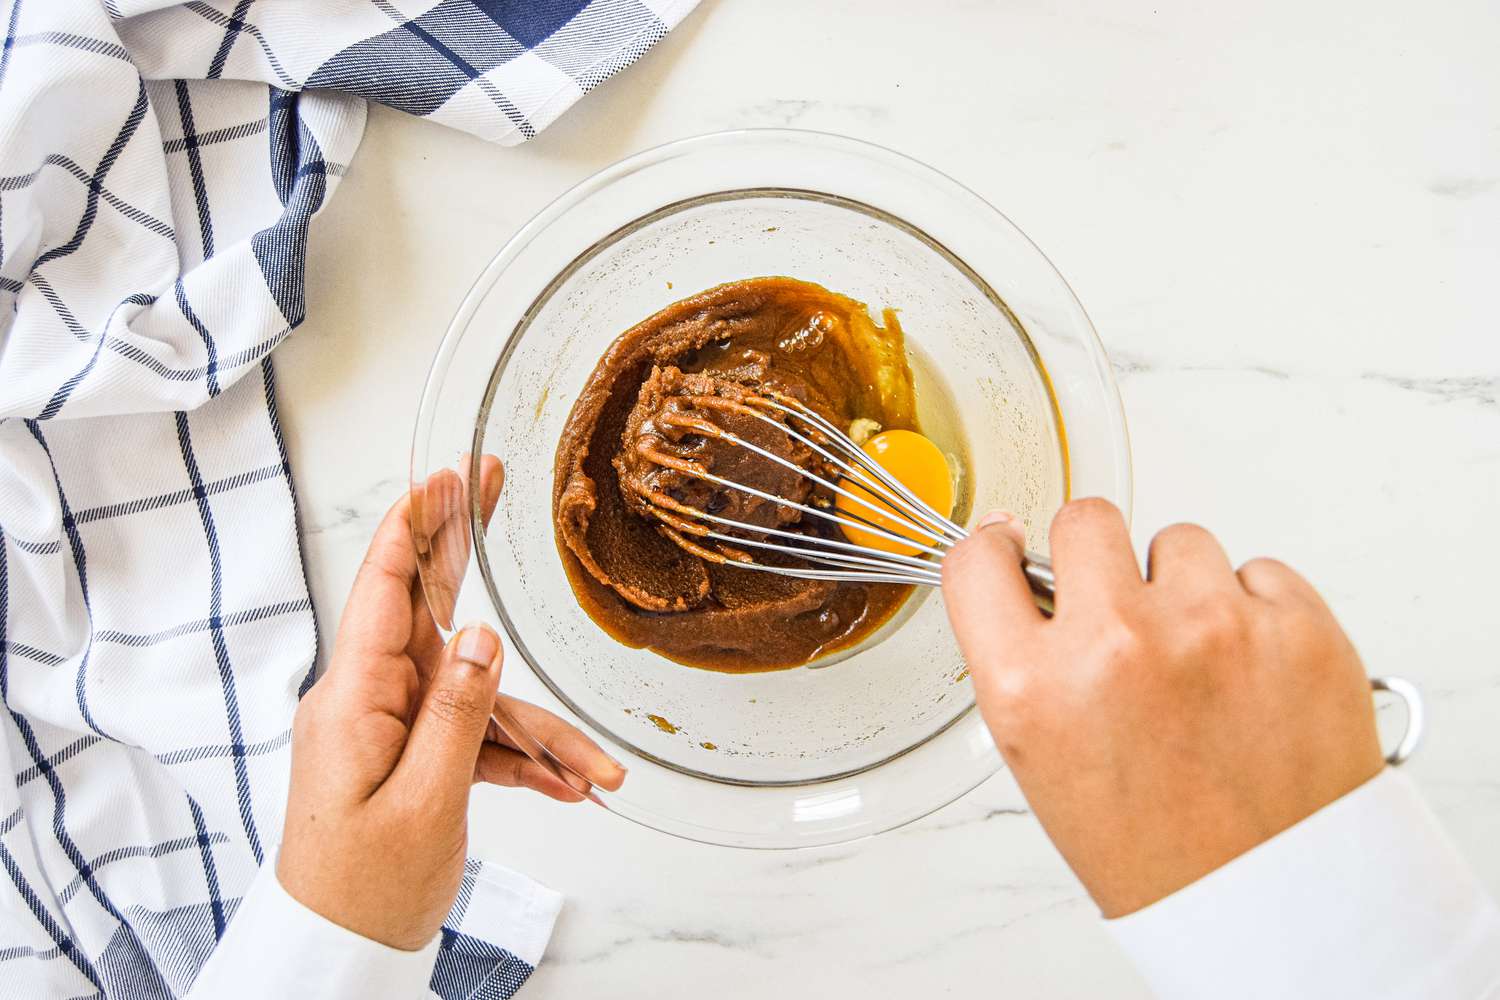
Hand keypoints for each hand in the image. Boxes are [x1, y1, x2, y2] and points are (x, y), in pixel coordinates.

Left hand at [277, 458, 625, 949]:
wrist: (335, 953)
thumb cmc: (362, 888)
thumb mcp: (425, 802)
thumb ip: (458, 713)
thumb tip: (481, 638)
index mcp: (353, 699)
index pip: (383, 587)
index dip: (415, 524)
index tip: (445, 475)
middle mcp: (367, 700)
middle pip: (429, 613)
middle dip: (467, 557)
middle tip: (494, 485)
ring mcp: (389, 728)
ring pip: (473, 694)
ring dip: (535, 731)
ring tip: (591, 772)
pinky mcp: (410, 756)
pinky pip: (472, 737)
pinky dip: (516, 757)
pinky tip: (563, 784)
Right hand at [941, 499, 1383, 917]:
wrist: (1274, 902)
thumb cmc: (1156, 847)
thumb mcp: (1042, 760)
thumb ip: (1027, 660)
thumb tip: (1030, 571)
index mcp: (1034, 689)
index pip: (979, 560)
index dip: (997, 553)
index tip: (1013, 553)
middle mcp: (1116, 645)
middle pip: (1085, 519)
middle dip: (1097, 556)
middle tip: (1120, 607)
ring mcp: (1214, 628)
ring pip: (1181, 542)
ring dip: (1184, 589)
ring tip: (1199, 664)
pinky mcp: (1299, 627)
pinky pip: (1261, 571)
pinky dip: (1254, 611)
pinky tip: (1251, 672)